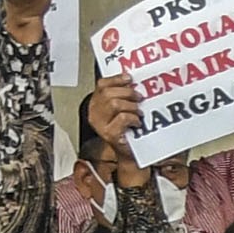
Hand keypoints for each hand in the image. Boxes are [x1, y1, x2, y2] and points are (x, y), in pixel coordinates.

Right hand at [85, 69, 148, 183]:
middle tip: (139, 98)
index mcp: (95, 105)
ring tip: (138, 112)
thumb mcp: (121, 110)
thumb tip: (130, 80)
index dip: (116, 79)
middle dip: (127, 93)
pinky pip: (122, 118)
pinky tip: (137, 123)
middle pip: (108, 93)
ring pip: (115, 104)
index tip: (129, 79)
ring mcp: (100, 125)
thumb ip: (121, 95)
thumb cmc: (126, 131)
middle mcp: (94, 114)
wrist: (129, 154)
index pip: (101, 85)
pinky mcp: (109, 134)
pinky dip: (133, 118)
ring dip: (132, 106)